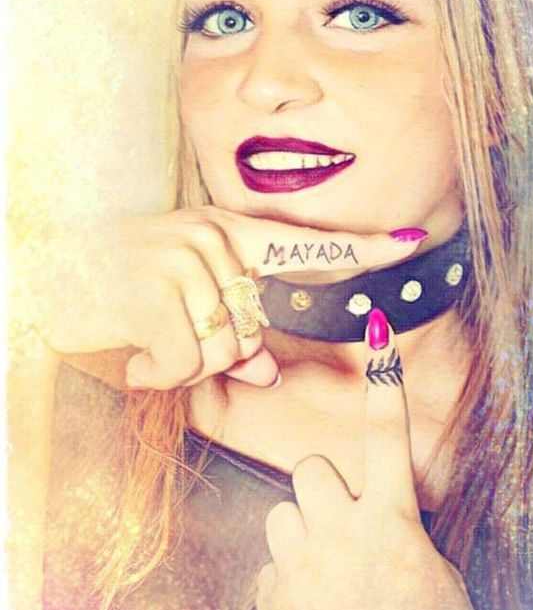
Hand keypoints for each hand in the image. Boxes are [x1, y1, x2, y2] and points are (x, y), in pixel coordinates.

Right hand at [27, 208, 423, 389]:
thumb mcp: (182, 304)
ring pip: (224, 352)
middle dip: (216, 357)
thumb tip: (266, 374)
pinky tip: (137, 359)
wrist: (44, 270)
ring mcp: (183, 258)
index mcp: (225, 234)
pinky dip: (162, 375)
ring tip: (150, 347)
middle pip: (253, 331)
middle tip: (170, 348)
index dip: (362, 247)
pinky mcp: (154, 289)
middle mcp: (210, 237)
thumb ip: (232, 335)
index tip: (411, 241)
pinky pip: (188, 364)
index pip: (305, 242)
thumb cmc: (119, 288)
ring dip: (186, 367)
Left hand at [256, 310, 486, 609]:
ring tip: (324, 572)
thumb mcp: (433, 576)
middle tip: (341, 525)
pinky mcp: (274, 605)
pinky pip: (270, 569)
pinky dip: (288, 582)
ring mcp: (302, 569)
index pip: (385, 437)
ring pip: (281, 515)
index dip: (383, 384)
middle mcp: (341, 536)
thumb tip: (375, 517)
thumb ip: (398, 533)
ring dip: (301, 535)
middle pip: (310, 471)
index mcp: (391, 524)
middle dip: (323, 491)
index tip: (378, 336)